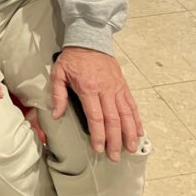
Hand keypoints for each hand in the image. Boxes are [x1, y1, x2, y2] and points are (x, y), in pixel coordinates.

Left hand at [51, 46, 143, 161]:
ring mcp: (117, 88)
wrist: (90, 39)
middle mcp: (106, 90)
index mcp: (89, 88)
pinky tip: (139, 132)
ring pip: (127, 114)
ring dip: (130, 133)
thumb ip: (58, 95)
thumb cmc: (73, 58)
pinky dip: (136, 119)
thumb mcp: (58, 73)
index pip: (96, 117)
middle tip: (115, 156)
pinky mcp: (123, 86)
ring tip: (131, 149)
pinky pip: (132, 105)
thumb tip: (57, 115)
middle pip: (113, 119)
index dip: (99, 135)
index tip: (99, 148)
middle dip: (115, 140)